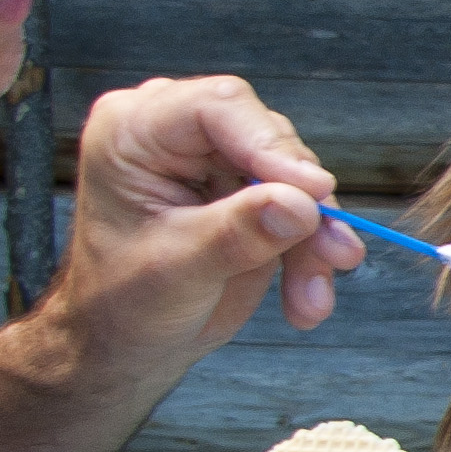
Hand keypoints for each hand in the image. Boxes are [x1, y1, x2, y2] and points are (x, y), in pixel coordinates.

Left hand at [56, 74, 377, 371]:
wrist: (123, 344)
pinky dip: (312, 250)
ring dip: (315, 237)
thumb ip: (236, 233)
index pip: (217, 107)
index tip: (314, 193)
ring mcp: (216, 160)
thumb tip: (300, 204)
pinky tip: (306, 298)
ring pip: (295, 176)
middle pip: (267, 139)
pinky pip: (301, 206)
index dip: (270, 145)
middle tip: (329, 255)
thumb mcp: (176, 271)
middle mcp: (177, 133)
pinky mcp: (248, 189)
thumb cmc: (120, 305)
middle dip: (303, 204)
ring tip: (312, 297)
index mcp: (135, 131)